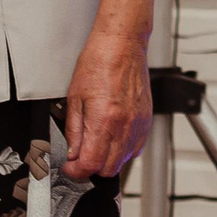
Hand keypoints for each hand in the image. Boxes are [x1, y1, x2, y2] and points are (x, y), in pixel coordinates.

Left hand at [62, 29, 152, 179]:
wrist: (122, 44)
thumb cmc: (99, 62)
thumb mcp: (75, 97)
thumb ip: (74, 130)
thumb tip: (73, 152)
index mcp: (104, 120)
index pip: (91, 164)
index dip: (76, 171)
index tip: (70, 167)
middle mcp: (125, 126)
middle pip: (108, 169)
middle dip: (91, 168)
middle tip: (79, 157)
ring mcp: (139, 124)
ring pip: (123, 161)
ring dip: (107, 160)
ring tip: (96, 145)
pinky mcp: (146, 120)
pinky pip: (136, 148)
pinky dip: (123, 151)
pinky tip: (112, 138)